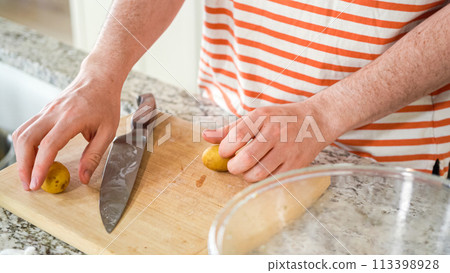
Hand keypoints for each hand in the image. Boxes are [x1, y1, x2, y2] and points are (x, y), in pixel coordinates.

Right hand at [12, 60, 121, 190]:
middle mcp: (54, 113)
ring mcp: (45, 111)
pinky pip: (26, 129)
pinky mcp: (43, 112)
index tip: (37, 183)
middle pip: (27, 139)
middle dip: (23, 165)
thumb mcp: (108, 131)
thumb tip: (83, 178)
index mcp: (72, 118)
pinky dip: (24, 146)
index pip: (49, 144)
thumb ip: (94, 155)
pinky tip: (32, 159)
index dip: (40, 166)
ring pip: (21, 133)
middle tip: (29, 185)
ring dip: (20, 157)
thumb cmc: (105, 104)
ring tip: (28, 175)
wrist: (98, 79)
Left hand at [202, 102, 333, 181]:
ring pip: (256, 174)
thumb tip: (205, 136)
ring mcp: (286, 150)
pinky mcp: (295, 165)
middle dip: (233, 167)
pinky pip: (271, 180)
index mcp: (262, 118)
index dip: (224, 150)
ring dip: (246, 176)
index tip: (225, 152)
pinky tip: (264, 171)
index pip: (235, 138)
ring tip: (249, 169)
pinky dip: (263, 180)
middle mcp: (274, 133)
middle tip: (234, 165)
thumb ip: (230, 129)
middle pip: (244, 160)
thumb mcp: (256, 117)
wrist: (316, 121)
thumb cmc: (281, 119)